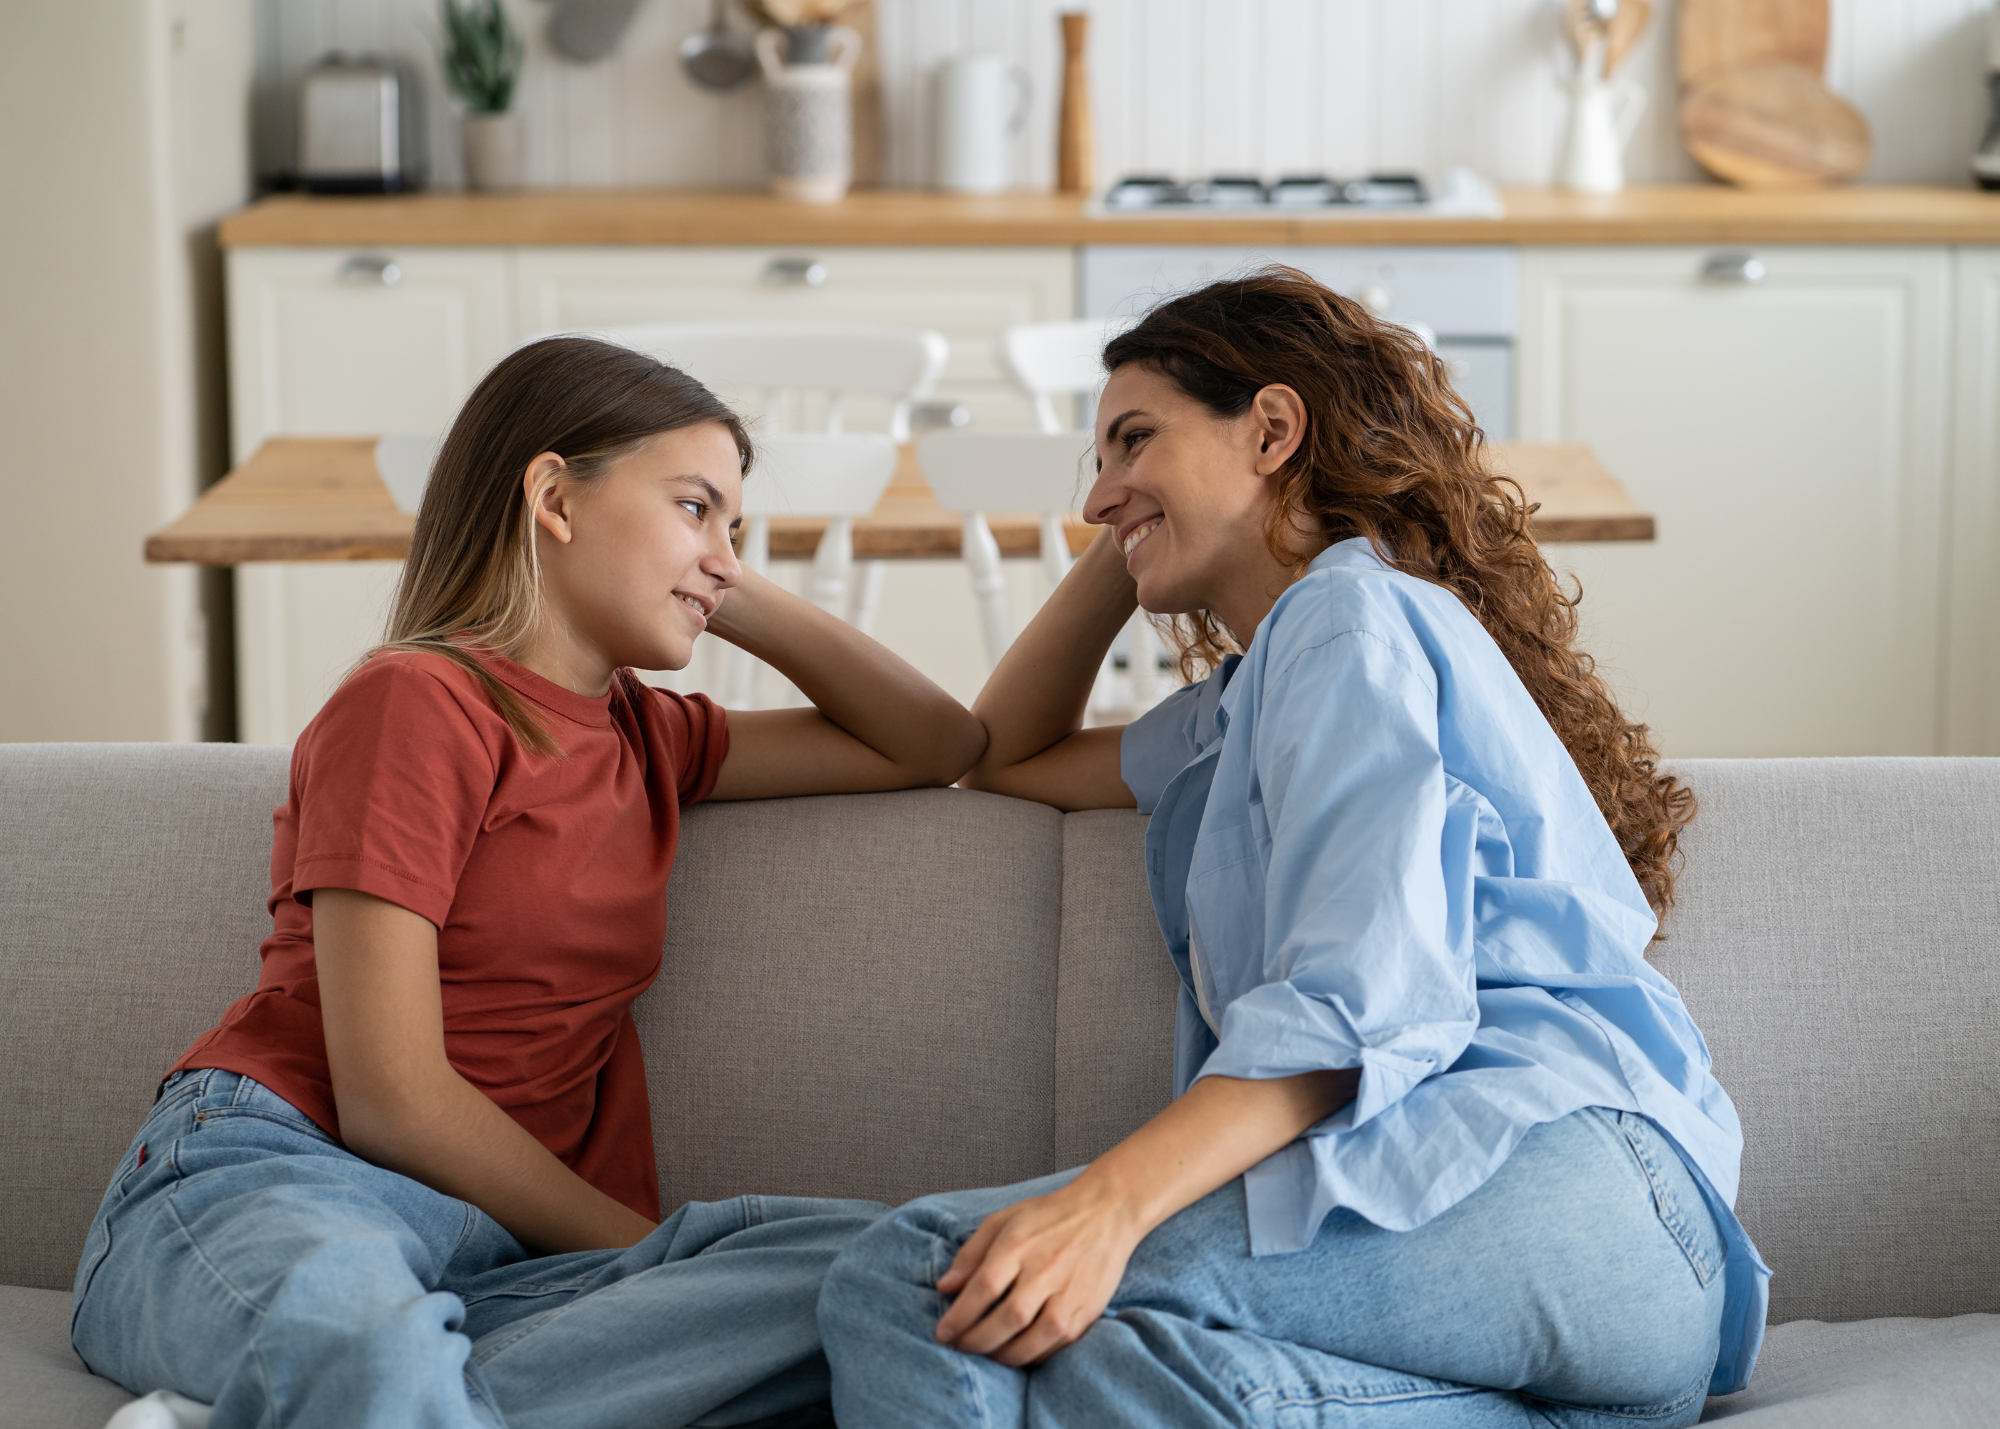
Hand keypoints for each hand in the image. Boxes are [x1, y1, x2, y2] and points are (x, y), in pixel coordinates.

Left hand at [933, 1177, 1143, 1365]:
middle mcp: (1044, 1269)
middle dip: (977, 1341)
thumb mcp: (1004, 1220)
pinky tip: (1019, 1352)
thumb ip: (971, 1253)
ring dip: (1005, 1355)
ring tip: (988, 1354)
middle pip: (1006, 1318)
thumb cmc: (1050, 1216)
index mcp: (1019, 1244)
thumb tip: (945, 1287)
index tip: (943, 1333)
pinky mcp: (1087, 1310)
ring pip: (1034, 1339)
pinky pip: (1057, 1345)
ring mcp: (1069, 1292)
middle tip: (961, 1347)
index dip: (959, 1316)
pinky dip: (1034, 1355)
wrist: (1107, 1212)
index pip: (983, 1288)